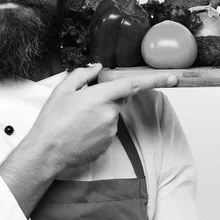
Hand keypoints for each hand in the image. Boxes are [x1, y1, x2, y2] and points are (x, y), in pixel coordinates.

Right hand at [26, 64, 177, 172]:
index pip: (133, 85)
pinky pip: (107, 130)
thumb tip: (96, 68)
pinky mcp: (108, 144)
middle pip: (118, 99)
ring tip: (77, 121)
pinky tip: (80, 132)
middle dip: (106, 98)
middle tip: (83, 105)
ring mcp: (111, 130)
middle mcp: (110, 113)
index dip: (155, 80)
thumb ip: (82, 75)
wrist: (47, 151)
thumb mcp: (62, 90)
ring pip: (112, 115)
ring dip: (100, 114)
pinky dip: (97, 128)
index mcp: (100, 96)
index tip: (172, 77)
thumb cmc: (52, 121)